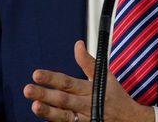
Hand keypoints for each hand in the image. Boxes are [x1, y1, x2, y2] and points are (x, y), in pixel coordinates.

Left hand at [23, 41, 154, 121]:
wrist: (130, 120)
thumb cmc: (115, 95)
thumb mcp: (105, 76)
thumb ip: (88, 62)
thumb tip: (77, 43)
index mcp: (91, 89)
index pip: (68, 82)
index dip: (52, 78)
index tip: (36, 74)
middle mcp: (87, 104)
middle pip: (63, 99)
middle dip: (45, 94)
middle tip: (27, 88)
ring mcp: (85, 119)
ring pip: (64, 116)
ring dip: (47, 112)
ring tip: (33, 105)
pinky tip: (43, 118)